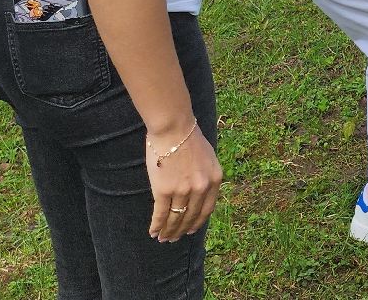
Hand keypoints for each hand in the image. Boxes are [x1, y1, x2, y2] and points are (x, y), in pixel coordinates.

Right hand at [147, 123, 221, 241]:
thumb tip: (199, 193)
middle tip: (173, 239)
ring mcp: (183, 190)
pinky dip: (157, 225)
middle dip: (181, 230)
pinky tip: (153, 232)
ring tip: (162, 238)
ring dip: (168, 231)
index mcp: (214, 179)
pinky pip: (161, 214)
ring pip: (176, 218)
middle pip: (191, 217)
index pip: (207, 209)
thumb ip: (205, 176)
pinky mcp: (165, 191)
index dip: (198, 222)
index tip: (191, 230)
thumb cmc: (188, 138)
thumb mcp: (208, 158)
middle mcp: (201, 188)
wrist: (174, 128)